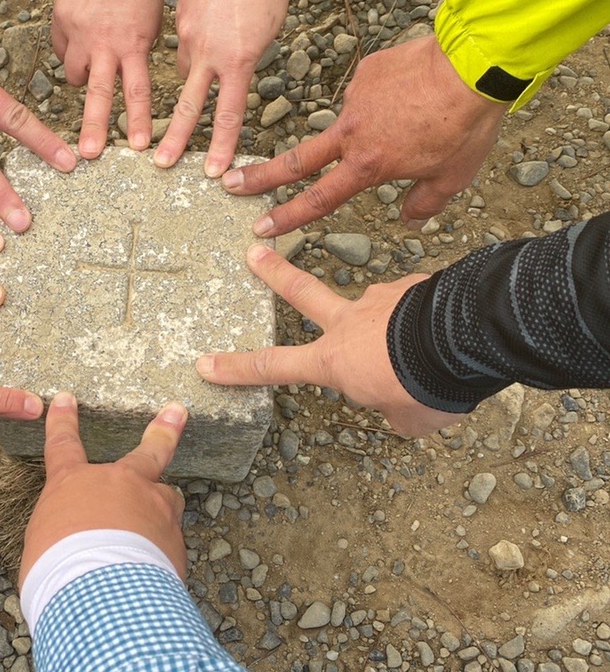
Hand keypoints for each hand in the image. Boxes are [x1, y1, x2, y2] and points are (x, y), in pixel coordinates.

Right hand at [19, 393, 187, 586]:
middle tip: (178, 412)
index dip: (63, 421)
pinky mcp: (174, 536)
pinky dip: (162, 552)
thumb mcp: (45, 545)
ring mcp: (153, 506)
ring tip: (155, 527)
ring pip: (166, 498)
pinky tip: (152, 573)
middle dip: (164, 430)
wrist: (98, 590)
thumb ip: (64, 531)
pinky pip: (170, 540)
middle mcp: (119, 485)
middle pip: (148, 450)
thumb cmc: (56, 570)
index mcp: (74, 484)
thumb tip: (77, 540)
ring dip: (161, 508)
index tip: (66, 400)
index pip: (63, 445)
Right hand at [54, 0, 163, 156]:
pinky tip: (81, 36)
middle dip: (93, 127)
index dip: (136, 121)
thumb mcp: (152, 21)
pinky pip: (63, 48)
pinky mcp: (61, 19)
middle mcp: (105, 42)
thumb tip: (124, 72)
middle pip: (98, 95)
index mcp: (134, 43)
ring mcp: (79, 31)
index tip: (136, 148)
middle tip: (88, 155)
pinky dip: (71, 49)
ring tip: (89, 71)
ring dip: (82, 78)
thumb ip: (137, 50)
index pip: (137, 92)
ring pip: (74, 74)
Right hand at [154, 0, 289, 176]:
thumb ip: (246, 60)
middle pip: (189, 106)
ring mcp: (189, 35)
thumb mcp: (267, 33)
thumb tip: (232, 73)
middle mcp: (209, 53)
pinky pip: (180, 42)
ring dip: (188, 80)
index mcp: (239, 61)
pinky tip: (202, 32)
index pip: (228, 114)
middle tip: (161, 163)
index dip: (221, 146)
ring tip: (199, 74)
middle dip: (175, 138)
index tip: (213, 173)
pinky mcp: (179, 16)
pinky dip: (190, 46)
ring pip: (182, 71)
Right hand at [196, 245, 464, 436]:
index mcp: (334, 362)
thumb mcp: (407, 420)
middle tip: (254, 252)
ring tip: (419, 344)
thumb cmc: (427, 387)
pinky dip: (422, 320)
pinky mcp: (414, 286)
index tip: (205, 363)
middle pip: (301, 293)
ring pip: (372, 307)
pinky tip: (444, 332)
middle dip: (274, 273)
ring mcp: (380, 299)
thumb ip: (393, 411)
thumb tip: (398, 406)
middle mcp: (348, 324)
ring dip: (386, 323)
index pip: (272, 367)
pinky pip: (413, 307)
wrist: (465, 342)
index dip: (236, 369)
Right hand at [222, 34, 506, 236]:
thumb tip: (409, 218)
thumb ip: (424, 202)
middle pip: (296, 160)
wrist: (471, 65)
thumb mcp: (453, 177)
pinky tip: (415, 94)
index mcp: (368, 165)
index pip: (319, 198)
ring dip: (372, 126)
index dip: (288, 216)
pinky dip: (388, 98)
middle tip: (231, 183)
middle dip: (261, 176)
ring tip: (417, 118)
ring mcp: (355, 99)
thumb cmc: (465, 125)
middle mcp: (352, 133)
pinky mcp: (366, 72)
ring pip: (352, 122)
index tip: (261, 227)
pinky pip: (371, 91)